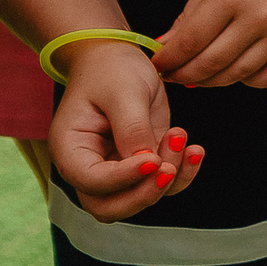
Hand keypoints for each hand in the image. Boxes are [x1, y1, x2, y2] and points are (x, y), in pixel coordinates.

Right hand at [50, 41, 203, 220]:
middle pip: (109, 207)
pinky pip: (160, 183)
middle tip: (170, 167)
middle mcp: (89, 167)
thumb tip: (147, 164)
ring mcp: (116, 168)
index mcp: (71, 150)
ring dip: (169, 181)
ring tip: (185, 141)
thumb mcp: (123, 91)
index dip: (123, 178)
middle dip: (144, 194)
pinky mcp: (142, 163)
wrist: (117, 58)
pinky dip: (182, 173)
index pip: (91, 181)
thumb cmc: (112, 70)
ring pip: (138, 199)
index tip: (152, 159)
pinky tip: (196, 149)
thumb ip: (132, 128)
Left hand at [155, 0, 266, 89]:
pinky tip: (238, 69)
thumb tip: (167, 45)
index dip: (168, 59)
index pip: (190, 42)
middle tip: (174, 75)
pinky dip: (250, 80)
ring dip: (213, 81)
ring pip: (239, 75)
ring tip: (201, 74)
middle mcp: (259, 16)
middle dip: (185, 75)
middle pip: (211, 63)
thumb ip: (192, 12)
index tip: (159, 65)